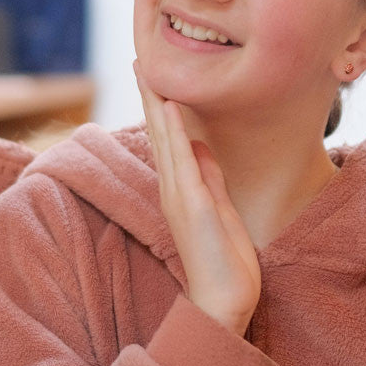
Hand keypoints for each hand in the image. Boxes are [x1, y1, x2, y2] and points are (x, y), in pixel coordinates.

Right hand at [136, 65, 260, 335]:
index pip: (168, 142)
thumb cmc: (225, 264)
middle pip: (159, 135)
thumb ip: (211, 179)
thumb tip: (202, 147)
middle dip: (150, 97)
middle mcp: (174, 190)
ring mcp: (180, 197)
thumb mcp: (222, 211)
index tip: (155, 79)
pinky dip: (174, 132)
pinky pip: (181, 161)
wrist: (223, 302)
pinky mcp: (192, 205)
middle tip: (140, 62)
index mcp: (182, 191)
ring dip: (156, 105)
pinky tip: (170, 107)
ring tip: (148, 73)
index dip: (161, 110)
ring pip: (164, 141)